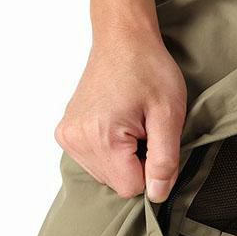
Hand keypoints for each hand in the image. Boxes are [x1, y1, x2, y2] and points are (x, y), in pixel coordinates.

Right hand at [55, 29, 186, 201]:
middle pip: (118, 183)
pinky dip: (113, 150)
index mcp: (100, 138)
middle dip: (139, 163)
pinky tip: (120, 124)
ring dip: (127, 158)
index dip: (153, 170)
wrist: (123, 39)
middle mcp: (75, 140)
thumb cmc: (149, 70)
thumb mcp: (169, 115)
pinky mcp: (67, 132)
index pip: (132, 188)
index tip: (156, 140)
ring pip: (108, 174)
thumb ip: (164, 161)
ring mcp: (67, 136)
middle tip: (146, 128)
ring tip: (134, 123)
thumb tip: (157, 196)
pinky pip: (96, 161)